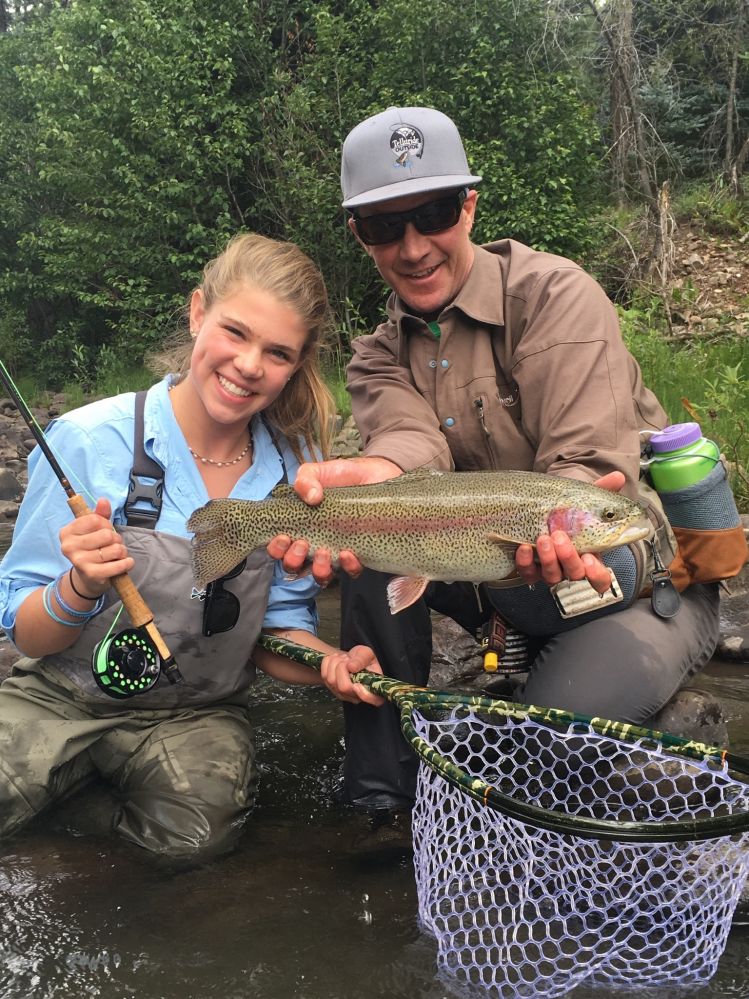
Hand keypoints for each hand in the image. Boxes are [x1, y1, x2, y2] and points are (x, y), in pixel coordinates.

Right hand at [59, 497, 133, 596]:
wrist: (88, 576)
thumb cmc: (92, 547)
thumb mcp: (94, 529)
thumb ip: (99, 514)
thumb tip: (103, 501)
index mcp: (67, 532)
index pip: (95, 519)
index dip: (105, 524)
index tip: (104, 530)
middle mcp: (69, 546)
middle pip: (107, 534)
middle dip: (116, 538)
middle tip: (112, 544)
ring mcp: (79, 561)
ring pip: (115, 549)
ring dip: (122, 551)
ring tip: (116, 554)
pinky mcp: (92, 574)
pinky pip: (117, 565)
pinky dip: (126, 563)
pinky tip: (126, 562)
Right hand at [267, 456, 402, 584]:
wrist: (375, 474)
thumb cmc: (341, 476)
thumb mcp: (318, 472)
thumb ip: (306, 479)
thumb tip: (312, 498)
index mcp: (300, 527)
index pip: (280, 548)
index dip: (276, 549)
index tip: (282, 537)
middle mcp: (315, 544)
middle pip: (295, 566)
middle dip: (294, 560)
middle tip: (302, 544)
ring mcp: (336, 551)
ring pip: (321, 575)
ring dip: (318, 569)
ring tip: (323, 552)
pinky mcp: (359, 554)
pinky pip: (351, 571)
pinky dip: (347, 566)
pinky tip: (347, 553)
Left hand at [320, 644, 384, 705]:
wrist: (352, 658)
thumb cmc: (363, 658)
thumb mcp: (367, 654)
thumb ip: (362, 660)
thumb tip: (351, 667)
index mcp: (374, 689)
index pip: (374, 700)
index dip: (365, 695)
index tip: (358, 684)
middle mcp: (358, 696)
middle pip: (344, 687)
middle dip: (342, 667)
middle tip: (347, 658)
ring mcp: (343, 694)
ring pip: (331, 680)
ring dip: (335, 663)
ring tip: (343, 658)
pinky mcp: (332, 689)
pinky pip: (324, 675)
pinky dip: (327, 663)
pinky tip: (336, 660)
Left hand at [514, 471, 624, 593]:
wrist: (540, 511)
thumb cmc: (569, 512)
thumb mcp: (584, 501)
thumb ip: (602, 491)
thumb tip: (618, 476)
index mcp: (589, 556)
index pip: (600, 578)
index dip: (596, 574)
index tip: (589, 559)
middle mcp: (570, 567)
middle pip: (574, 575)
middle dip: (568, 558)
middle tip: (560, 537)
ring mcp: (549, 570)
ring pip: (552, 576)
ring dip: (548, 559)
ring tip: (542, 538)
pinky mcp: (530, 570)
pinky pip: (528, 573)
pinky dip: (525, 563)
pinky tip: (523, 548)